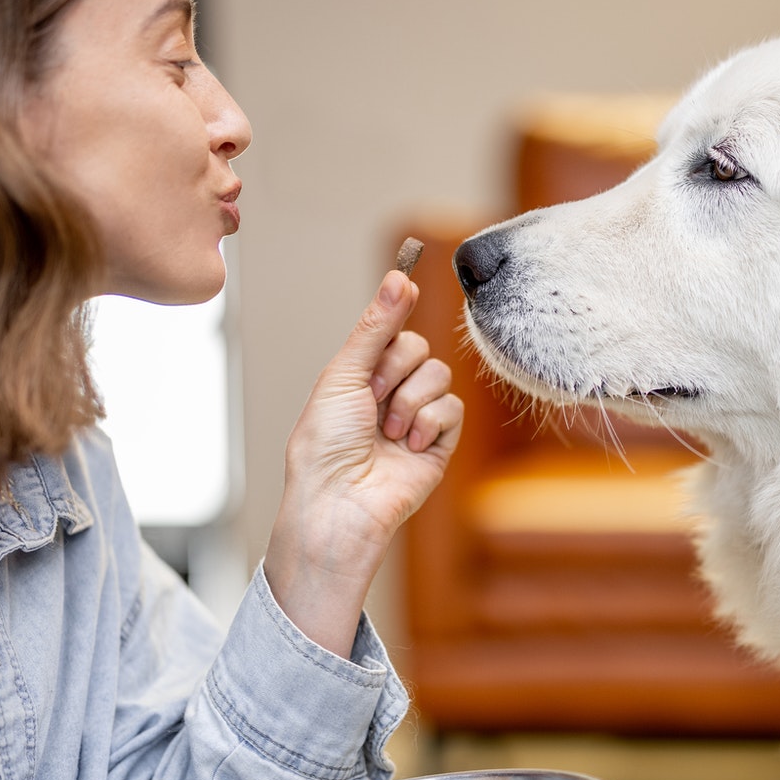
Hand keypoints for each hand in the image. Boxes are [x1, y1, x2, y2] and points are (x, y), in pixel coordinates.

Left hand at [265, 271, 463, 655]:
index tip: (402, 294)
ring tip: (387, 432)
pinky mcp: (439, 444)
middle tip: (372, 400)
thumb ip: (375, 327)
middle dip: (396, 371)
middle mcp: (389, 394)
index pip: (393, 331)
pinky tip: (407, 446)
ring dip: (410, 401)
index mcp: (360, 376)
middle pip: (420, 348)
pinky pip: (453, 410)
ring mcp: (416, 419)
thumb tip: (400, 276)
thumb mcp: (342, 375)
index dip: (392, 326)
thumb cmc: (325, 445)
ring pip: (439, 377)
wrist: (340, 502)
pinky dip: (429, 424)